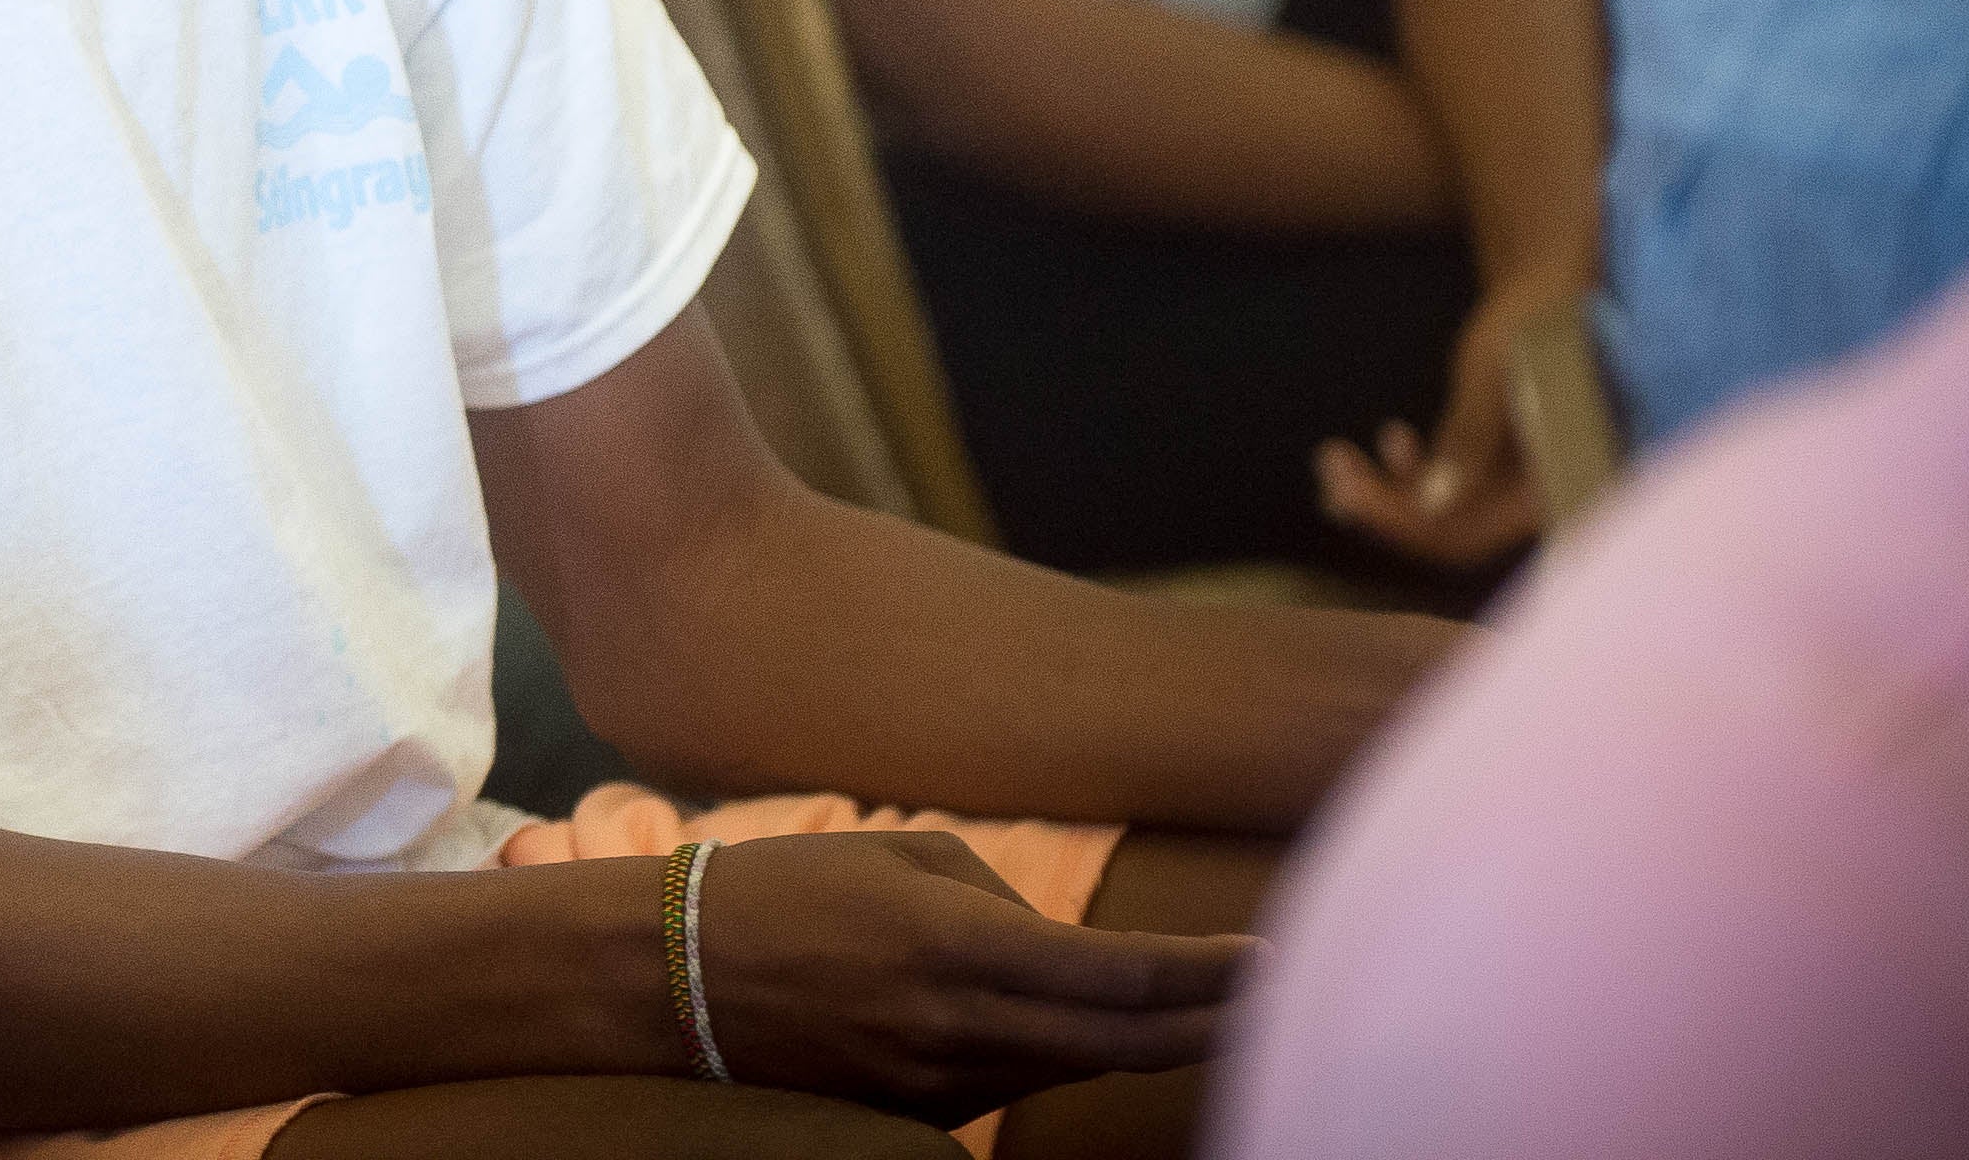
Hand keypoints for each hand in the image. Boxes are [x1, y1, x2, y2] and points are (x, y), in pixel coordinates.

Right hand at [682, 831, 1253, 1122]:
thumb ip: (998, 897)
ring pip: (1083, 1068)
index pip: (1120, 973)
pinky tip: (1112, 1029)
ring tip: (1225, 1012)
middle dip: (1219, 1024)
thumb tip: (1056, 944)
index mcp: (958, 945)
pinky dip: (1076, 1054)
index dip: (1209, 972)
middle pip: (1128, 1044)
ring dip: (1153, 1041)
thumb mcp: (899, 855)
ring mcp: (946, 1084)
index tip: (1272, 956)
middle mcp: (963, 1028)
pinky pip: (1025, 1081)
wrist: (676, 980)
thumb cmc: (787, 891)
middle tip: (1292, 999)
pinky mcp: (924, 1113)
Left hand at [1315, 283, 1556, 569]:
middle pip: (1445, 533)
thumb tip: (1433, 504)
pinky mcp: (1497, 469)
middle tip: (1329, 466)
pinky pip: (1448, 490)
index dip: (1401, 526)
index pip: (1465, 538)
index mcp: (1553, 491)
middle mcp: (1536, 502)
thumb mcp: (1494, 376)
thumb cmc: (1533, 323)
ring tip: (1333, 456)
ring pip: (1440, 514)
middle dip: (1381, 506)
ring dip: (1383, 490)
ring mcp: (1516, 489)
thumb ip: (1471, 440)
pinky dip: (1410, 472)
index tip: (1347, 496)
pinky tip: (1392, 437)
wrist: (1553, 291)